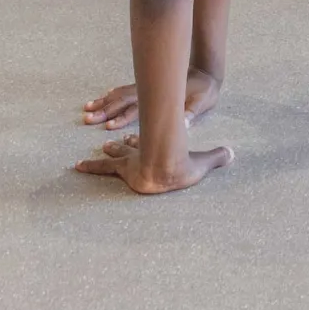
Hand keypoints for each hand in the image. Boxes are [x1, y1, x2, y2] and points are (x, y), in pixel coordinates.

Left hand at [73, 133, 233, 195]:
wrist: (170, 171)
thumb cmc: (183, 168)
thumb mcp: (204, 164)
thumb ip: (216, 158)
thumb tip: (232, 153)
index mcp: (159, 152)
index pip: (147, 144)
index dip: (138, 141)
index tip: (129, 138)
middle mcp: (142, 154)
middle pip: (130, 148)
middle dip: (120, 146)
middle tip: (108, 143)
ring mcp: (131, 162)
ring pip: (115, 157)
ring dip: (104, 156)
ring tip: (84, 160)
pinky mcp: (123, 171)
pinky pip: (104, 168)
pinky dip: (91, 167)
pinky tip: (76, 167)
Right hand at [83, 71, 219, 130]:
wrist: (206, 71)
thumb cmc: (204, 90)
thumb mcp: (202, 102)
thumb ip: (191, 113)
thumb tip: (183, 123)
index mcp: (160, 98)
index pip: (136, 109)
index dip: (122, 118)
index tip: (108, 126)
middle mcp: (150, 91)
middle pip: (121, 101)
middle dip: (104, 110)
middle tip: (87, 118)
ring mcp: (147, 87)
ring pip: (119, 94)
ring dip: (103, 102)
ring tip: (87, 108)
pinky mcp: (148, 86)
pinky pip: (125, 90)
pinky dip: (112, 94)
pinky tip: (103, 97)